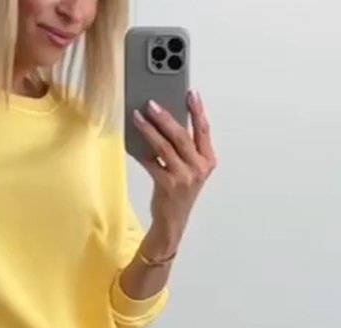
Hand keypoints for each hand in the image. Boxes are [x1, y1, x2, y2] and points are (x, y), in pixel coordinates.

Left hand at [133, 91, 216, 252]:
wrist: (172, 222)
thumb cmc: (179, 192)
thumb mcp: (189, 169)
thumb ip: (184, 148)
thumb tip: (166, 120)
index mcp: (208, 160)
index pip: (203, 130)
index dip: (197, 110)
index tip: (190, 92)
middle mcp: (199, 168)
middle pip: (181, 136)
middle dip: (165, 117)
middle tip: (152, 103)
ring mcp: (184, 177)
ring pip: (165, 147)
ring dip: (149, 130)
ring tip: (138, 117)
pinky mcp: (168, 186)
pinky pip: (151, 163)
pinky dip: (140, 152)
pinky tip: (132, 142)